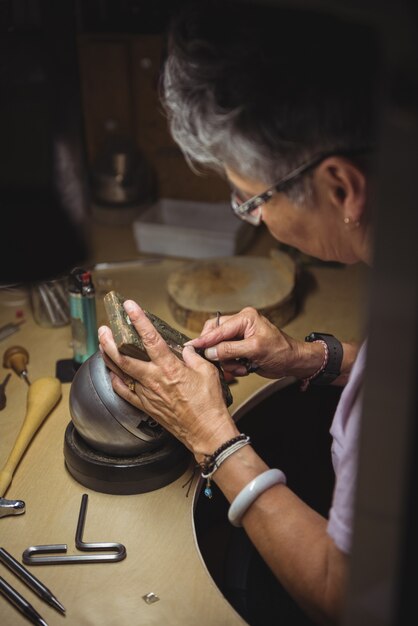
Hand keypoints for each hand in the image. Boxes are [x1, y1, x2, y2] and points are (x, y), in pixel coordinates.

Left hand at [98, 300, 238, 459]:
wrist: (206, 432)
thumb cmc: (209, 405)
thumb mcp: (207, 372)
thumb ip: (192, 357)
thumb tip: (184, 349)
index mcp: (170, 368)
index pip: (150, 339)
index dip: (139, 320)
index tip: (130, 307)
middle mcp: (155, 380)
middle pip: (124, 357)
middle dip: (110, 341)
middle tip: (104, 329)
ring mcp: (147, 394)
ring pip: (120, 373)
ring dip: (109, 357)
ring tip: (102, 345)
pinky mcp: (146, 406)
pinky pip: (124, 392)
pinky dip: (115, 380)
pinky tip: (111, 373)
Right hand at [186, 306, 304, 378]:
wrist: (293, 363)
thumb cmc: (281, 351)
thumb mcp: (255, 349)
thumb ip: (230, 349)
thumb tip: (210, 351)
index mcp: (245, 317)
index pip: (218, 328)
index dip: (205, 339)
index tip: (192, 346)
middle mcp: (240, 324)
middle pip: (215, 337)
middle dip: (219, 353)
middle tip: (223, 362)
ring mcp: (240, 337)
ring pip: (219, 349)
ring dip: (229, 362)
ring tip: (242, 368)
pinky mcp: (240, 348)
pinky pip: (227, 357)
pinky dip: (233, 366)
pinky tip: (244, 369)